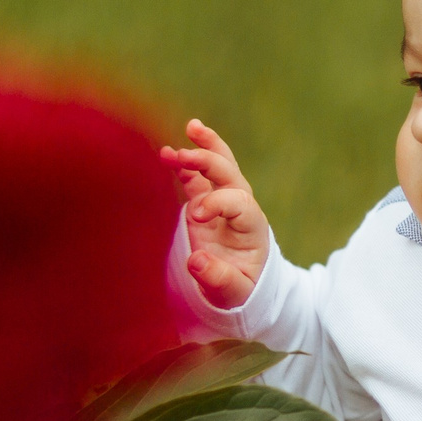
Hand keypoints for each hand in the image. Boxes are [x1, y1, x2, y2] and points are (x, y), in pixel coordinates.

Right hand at [160, 120, 271, 309]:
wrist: (241, 286)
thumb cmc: (240, 291)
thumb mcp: (234, 293)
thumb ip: (218, 279)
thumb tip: (195, 261)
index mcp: (252, 227)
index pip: (237, 202)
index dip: (217, 203)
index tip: (195, 216)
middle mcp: (239, 208)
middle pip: (230, 174)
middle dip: (208, 161)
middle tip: (183, 155)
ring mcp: (222, 201)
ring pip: (218, 165)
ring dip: (204, 148)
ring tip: (191, 127)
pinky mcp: (204, 202)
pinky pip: (198, 176)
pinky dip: (187, 162)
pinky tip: (169, 152)